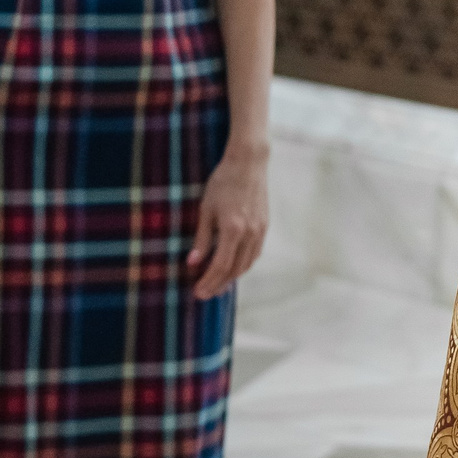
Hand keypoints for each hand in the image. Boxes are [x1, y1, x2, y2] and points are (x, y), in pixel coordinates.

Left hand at [186, 143, 269, 298]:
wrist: (248, 163)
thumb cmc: (223, 182)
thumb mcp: (206, 209)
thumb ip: (201, 238)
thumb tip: (193, 263)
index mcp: (233, 230)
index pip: (220, 266)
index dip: (208, 282)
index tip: (197, 292)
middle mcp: (249, 234)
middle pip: (234, 270)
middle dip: (218, 285)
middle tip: (204, 294)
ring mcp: (260, 231)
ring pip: (246, 264)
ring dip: (231, 278)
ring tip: (217, 286)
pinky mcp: (264, 227)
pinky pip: (254, 254)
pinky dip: (242, 265)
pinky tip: (232, 268)